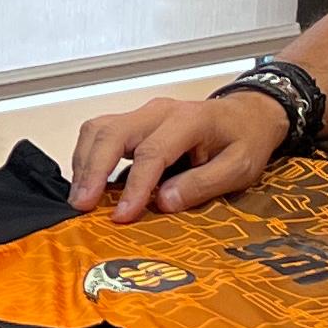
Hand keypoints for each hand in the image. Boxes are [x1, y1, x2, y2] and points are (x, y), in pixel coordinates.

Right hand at [68, 91, 291, 221]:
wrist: (247, 114)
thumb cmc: (245, 141)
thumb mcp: (240, 168)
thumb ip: (203, 184)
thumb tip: (164, 203)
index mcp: (189, 121)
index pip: (152, 153)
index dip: (135, 187)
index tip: (122, 216)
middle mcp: (159, 111)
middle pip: (113, 133)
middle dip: (92, 169)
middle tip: (81, 205)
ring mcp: (143, 113)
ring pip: (99, 129)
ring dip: (84, 163)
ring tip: (80, 198)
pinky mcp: (134, 122)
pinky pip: (101, 133)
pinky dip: (88, 157)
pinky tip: (87, 183)